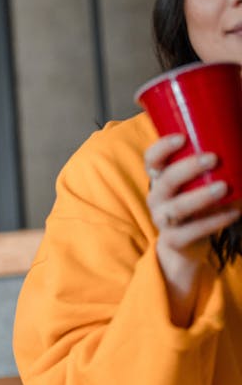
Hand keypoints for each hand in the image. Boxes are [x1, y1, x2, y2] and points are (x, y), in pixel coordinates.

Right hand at [144, 133, 240, 322]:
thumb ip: (210, 168)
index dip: (161, 148)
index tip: (182, 138)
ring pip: (176, 207)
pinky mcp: (174, 239)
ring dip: (200, 196)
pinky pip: (191, 231)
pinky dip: (214, 221)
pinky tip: (233, 213)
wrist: (186, 246)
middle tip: (213, 158)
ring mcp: (163, 220)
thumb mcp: (196, 185)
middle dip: (187, 168)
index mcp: (160, 180)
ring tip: (223, 187)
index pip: (151, 160)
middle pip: (165, 181)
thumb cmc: (196, 206)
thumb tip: (240, 143)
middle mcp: (156, 198)